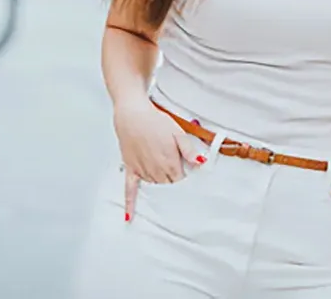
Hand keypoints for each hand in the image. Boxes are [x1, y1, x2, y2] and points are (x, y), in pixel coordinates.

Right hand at [113, 97, 206, 220]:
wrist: (132, 113)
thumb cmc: (155, 121)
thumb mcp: (178, 132)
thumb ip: (189, 150)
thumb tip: (202, 163)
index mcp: (169, 162)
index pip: (181, 182)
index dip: (187, 185)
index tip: (192, 190)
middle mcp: (155, 169)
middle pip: (168, 187)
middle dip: (175, 189)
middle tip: (181, 194)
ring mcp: (142, 170)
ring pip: (154, 187)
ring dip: (160, 191)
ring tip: (167, 200)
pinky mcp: (130, 168)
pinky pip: (129, 189)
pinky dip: (130, 204)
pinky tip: (129, 217)